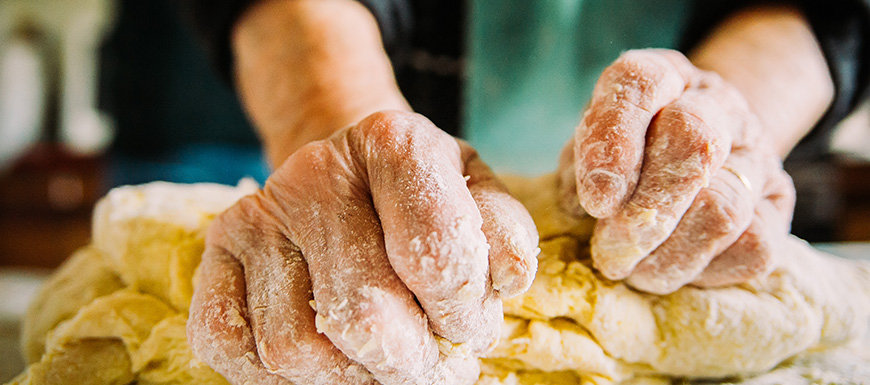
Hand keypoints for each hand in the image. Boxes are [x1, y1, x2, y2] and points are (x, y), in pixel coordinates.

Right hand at [188, 111, 538, 384]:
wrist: (348, 176)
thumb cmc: (423, 199)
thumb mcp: (478, 198)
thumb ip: (504, 235)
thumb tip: (504, 279)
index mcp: (393, 142)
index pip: (436, 255)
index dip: (462, 314)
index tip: (466, 326)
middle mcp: (315, 171)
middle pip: (364, 314)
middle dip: (410, 363)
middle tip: (429, 365)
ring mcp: (258, 213)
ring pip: (295, 347)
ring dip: (351, 378)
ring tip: (382, 365)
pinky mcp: (215, 252)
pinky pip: (229, 343)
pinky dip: (279, 379)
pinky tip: (325, 358)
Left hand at [559, 49, 795, 293]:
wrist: (700, 156)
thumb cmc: (626, 156)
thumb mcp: (590, 146)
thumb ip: (581, 166)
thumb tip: (583, 206)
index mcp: (662, 76)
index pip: (641, 83)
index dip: (614, 139)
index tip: (594, 200)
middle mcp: (717, 103)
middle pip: (693, 142)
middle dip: (645, 212)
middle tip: (610, 252)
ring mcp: (756, 152)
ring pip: (723, 208)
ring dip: (667, 254)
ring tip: (631, 271)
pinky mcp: (779, 204)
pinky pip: (751, 245)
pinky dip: (703, 269)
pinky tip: (672, 269)